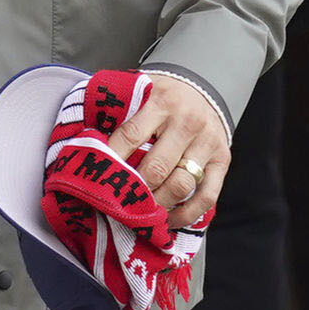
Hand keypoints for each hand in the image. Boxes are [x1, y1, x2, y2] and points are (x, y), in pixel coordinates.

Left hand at [111, 74, 231, 230]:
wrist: (204, 88)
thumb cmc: (162, 97)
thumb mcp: (141, 92)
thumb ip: (118, 111)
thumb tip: (85, 140)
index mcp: (162, 101)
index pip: (130, 136)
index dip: (112, 160)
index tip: (97, 179)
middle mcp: (188, 121)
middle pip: (156, 168)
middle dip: (134, 190)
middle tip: (117, 202)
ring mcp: (208, 143)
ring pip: (181, 185)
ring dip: (158, 204)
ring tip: (141, 213)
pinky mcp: (223, 160)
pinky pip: (207, 197)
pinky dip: (187, 214)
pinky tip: (169, 220)